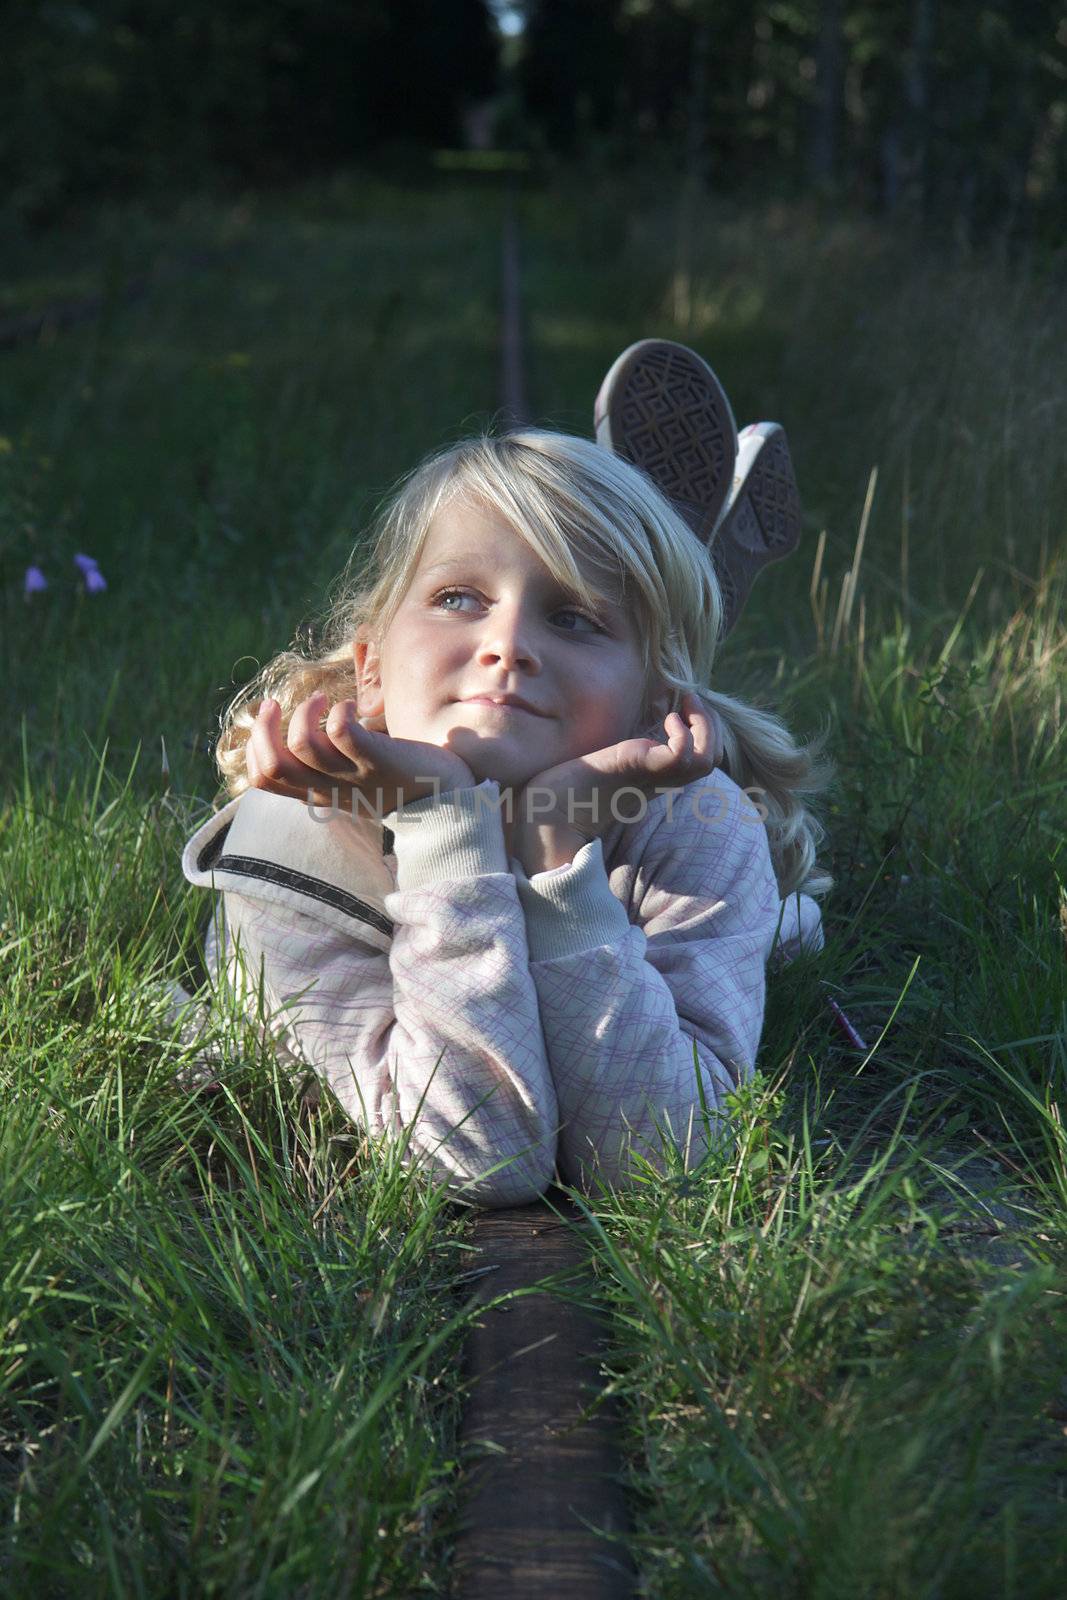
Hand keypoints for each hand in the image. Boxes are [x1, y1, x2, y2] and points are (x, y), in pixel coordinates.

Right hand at [246, 692, 476, 816]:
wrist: (448, 804)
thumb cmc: (397, 784)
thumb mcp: (351, 782)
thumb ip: (323, 767)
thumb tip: (296, 735)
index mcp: (317, 794)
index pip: (263, 779)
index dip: (254, 746)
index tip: (269, 718)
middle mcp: (329, 789)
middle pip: (273, 765)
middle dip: (263, 728)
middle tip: (274, 704)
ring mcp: (353, 776)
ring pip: (303, 745)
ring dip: (305, 712)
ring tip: (324, 701)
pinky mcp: (378, 761)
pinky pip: (342, 733)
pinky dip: (339, 712)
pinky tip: (350, 707)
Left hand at [506, 692, 721, 849]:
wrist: (544, 816)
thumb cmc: (563, 790)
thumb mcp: (598, 762)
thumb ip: (614, 751)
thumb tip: (619, 730)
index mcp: (650, 778)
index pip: (699, 759)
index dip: (702, 731)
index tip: (682, 708)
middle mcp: (656, 780)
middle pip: (711, 759)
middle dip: (710, 724)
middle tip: (689, 701)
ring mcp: (649, 776)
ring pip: (705, 759)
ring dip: (704, 727)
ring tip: (683, 708)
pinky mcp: (635, 769)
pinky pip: (681, 756)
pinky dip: (684, 735)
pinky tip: (667, 719)